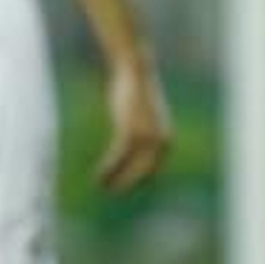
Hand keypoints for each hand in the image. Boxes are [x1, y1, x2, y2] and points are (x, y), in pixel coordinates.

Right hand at [97, 64, 172, 191]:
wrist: (136, 71)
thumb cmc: (137, 90)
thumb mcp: (143, 115)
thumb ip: (141, 130)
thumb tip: (133, 139)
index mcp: (166, 141)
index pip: (153, 170)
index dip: (137, 180)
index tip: (122, 185)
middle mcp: (161, 143)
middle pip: (143, 174)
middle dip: (127, 185)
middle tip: (111, 192)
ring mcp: (147, 139)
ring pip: (129, 169)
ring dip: (116, 181)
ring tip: (101, 187)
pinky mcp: (131, 133)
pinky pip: (118, 158)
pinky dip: (108, 170)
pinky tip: (98, 177)